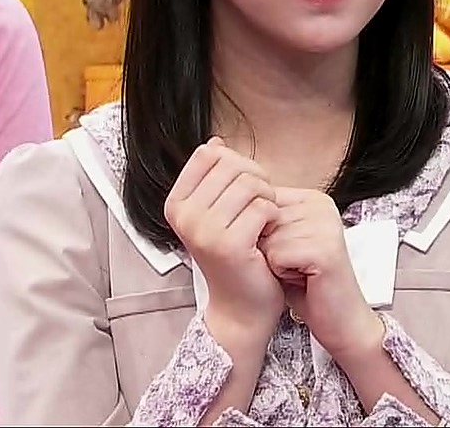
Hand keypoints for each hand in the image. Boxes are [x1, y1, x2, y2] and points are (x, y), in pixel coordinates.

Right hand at [164, 139, 285, 348]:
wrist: (240, 305)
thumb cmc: (234, 255)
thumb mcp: (216, 212)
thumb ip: (214, 178)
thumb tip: (214, 143)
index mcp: (176, 203)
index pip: (209, 154)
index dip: (236, 163)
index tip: (244, 187)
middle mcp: (183, 215)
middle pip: (232, 165)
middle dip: (256, 178)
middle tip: (262, 204)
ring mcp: (204, 230)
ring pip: (250, 183)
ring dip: (267, 197)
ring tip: (266, 218)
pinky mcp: (229, 244)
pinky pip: (263, 206)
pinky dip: (273, 215)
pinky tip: (269, 232)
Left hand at [258, 187, 383, 361]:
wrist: (338, 318)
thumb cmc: (306, 283)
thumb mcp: (282, 241)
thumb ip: (266, 218)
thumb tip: (235, 207)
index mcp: (313, 198)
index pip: (261, 202)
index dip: (262, 234)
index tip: (287, 250)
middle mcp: (322, 206)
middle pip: (263, 219)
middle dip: (269, 248)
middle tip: (294, 264)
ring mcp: (325, 225)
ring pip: (267, 237)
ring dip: (275, 262)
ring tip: (299, 272)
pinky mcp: (324, 249)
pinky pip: (276, 255)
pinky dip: (281, 273)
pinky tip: (302, 279)